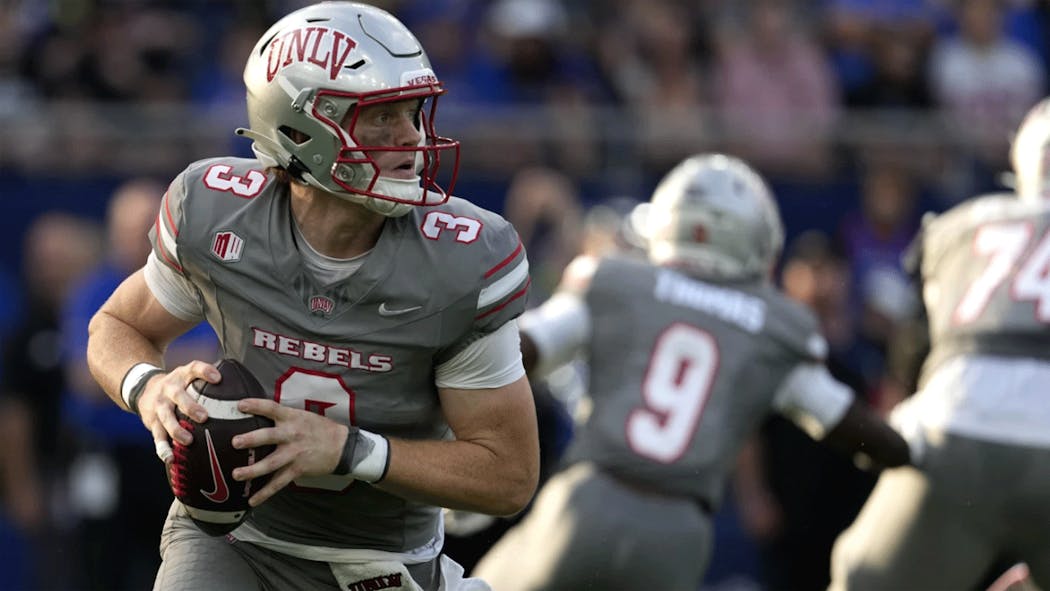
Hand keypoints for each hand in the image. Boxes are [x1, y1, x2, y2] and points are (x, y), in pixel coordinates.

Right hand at [137, 360, 220, 463]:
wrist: (144, 390)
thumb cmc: (180, 387)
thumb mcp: (191, 378)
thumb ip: (212, 383)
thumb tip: (247, 390)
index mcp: (182, 376)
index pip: (194, 368)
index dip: (205, 371)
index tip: (218, 378)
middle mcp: (169, 389)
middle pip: (178, 395)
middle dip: (190, 406)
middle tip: (204, 417)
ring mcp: (160, 405)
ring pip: (166, 417)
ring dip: (176, 430)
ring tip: (188, 441)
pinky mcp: (152, 422)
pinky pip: (157, 436)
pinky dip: (163, 448)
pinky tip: (171, 459)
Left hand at [229, 398, 347, 506]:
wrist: (341, 446)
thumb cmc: (320, 429)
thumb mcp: (303, 416)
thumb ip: (283, 417)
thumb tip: (259, 414)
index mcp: (292, 418)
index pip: (272, 408)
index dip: (256, 405)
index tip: (240, 405)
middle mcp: (292, 435)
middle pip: (269, 437)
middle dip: (252, 439)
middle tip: (235, 442)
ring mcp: (294, 454)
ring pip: (271, 463)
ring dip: (253, 470)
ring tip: (237, 474)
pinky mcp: (297, 469)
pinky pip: (278, 483)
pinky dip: (265, 493)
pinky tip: (252, 500)